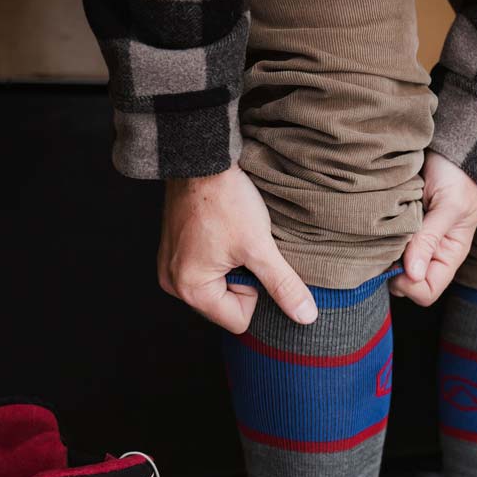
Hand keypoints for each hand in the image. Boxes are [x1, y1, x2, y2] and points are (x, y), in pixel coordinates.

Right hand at [158, 165, 317, 332]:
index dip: (254, 292)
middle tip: (241, 246)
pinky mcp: (175, 251)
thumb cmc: (225, 198)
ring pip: (219, 288)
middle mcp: (174, 284)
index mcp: (190, 289)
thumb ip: (284, 285)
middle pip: (227, 306)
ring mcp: (171, 267)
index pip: (239, 320)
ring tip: (231, 237)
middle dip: (243, 281)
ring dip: (233, 268)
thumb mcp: (260, 246)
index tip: (250, 258)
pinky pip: (207, 271)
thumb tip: (306, 317)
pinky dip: (221, 257)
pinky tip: (222, 232)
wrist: (199, 156)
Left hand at [389, 151, 476, 305]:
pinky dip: (377, 245)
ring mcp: (414, 245)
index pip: (428, 291)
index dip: (410, 285)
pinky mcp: (400, 231)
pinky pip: (384, 250)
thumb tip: (412, 274)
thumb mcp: (448, 206)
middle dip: (392, 274)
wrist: (450, 148)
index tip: (397, 264)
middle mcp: (431, 256)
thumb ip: (430, 239)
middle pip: (407, 286)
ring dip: (382, 260)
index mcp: (449, 255)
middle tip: (383, 248)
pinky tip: (376, 229)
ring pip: (392, 270)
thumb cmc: (457, 175)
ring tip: (380, 236)